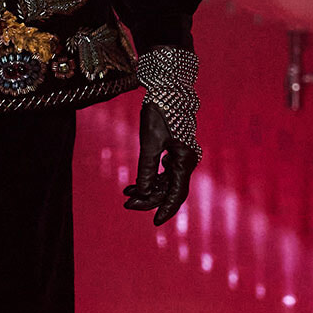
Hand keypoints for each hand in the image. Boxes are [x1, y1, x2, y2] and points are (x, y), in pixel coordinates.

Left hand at [122, 98, 198, 225]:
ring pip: (164, 182)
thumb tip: (142, 192)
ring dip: (146, 190)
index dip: (166, 209)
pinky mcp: (174, 151)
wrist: (166, 89)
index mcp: (185, 160)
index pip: (177, 193)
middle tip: (126, 204)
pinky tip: (132, 185)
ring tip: (125, 194)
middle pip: (169, 189)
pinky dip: (148, 179)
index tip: (155, 222)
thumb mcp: (149, 141)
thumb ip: (147, 169)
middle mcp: (186, 161)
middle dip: (148, 199)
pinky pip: (162, 172)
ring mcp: (181, 156)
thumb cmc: (159, 112)